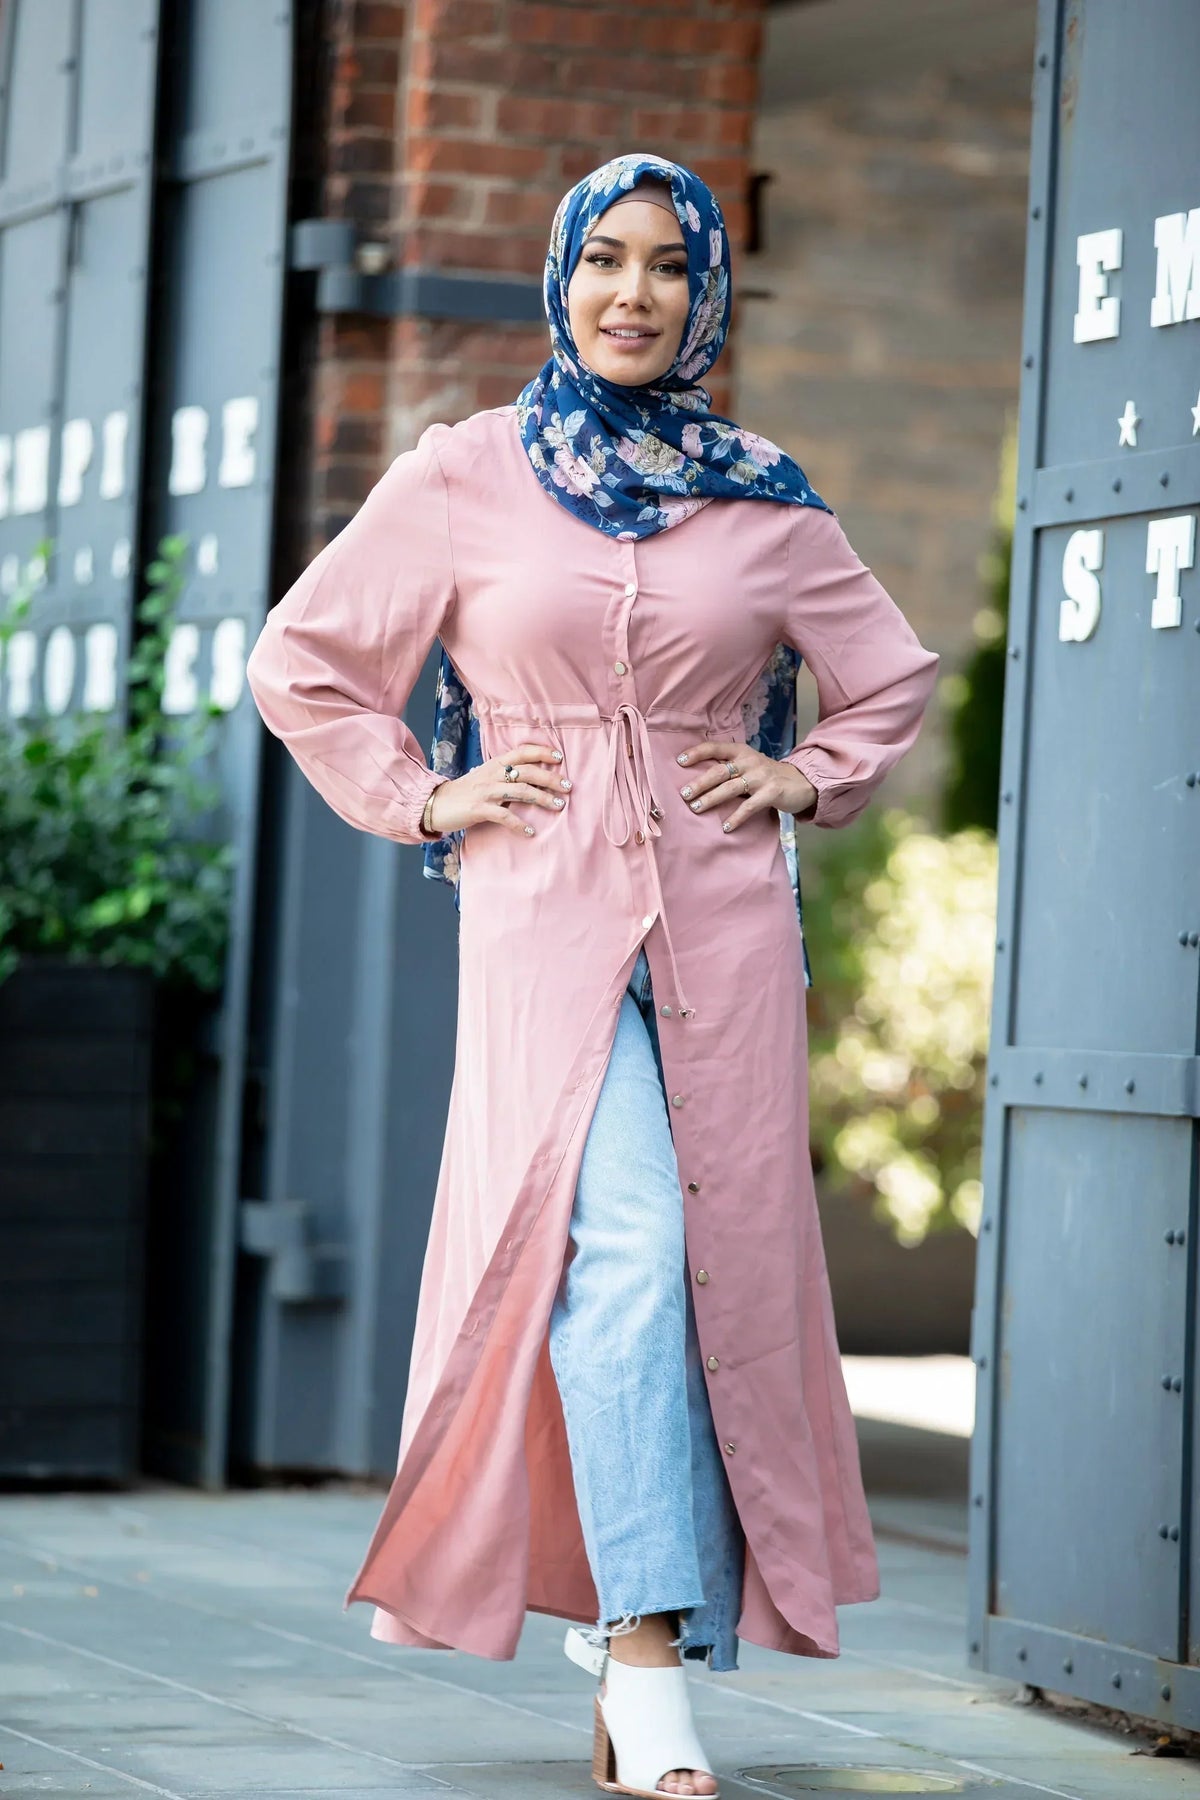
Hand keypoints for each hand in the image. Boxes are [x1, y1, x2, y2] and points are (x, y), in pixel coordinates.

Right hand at [427, 741, 570, 837]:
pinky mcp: (479, 809)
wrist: (437, 804)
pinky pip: (504, 816)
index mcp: (495, 764)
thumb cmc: (465, 792)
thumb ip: (505, 775)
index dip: (541, 751)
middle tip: (568, 786)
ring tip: (559, 806)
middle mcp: (492, 774)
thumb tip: (531, 776)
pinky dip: (519, 824)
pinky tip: (530, 831)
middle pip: (527, 771)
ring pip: (520, 791)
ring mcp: (486, 791)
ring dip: (543, 798)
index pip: (521, 752)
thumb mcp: (485, 777)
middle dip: (550, 778)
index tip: (560, 756)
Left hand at [675, 740, 816, 833]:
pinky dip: (736, 817)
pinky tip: (726, 826)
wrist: (800, 782)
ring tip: (696, 809)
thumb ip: (728, 767)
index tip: (679, 761)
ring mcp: (761, 776)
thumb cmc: (766, 775)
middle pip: (719, 771)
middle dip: (700, 783)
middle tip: (684, 795)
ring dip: (712, 799)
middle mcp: (750, 761)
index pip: (715, 748)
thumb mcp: (748, 765)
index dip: (697, 753)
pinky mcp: (772, 792)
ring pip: (731, 788)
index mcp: (741, 751)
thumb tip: (696, 779)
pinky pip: (750, 806)